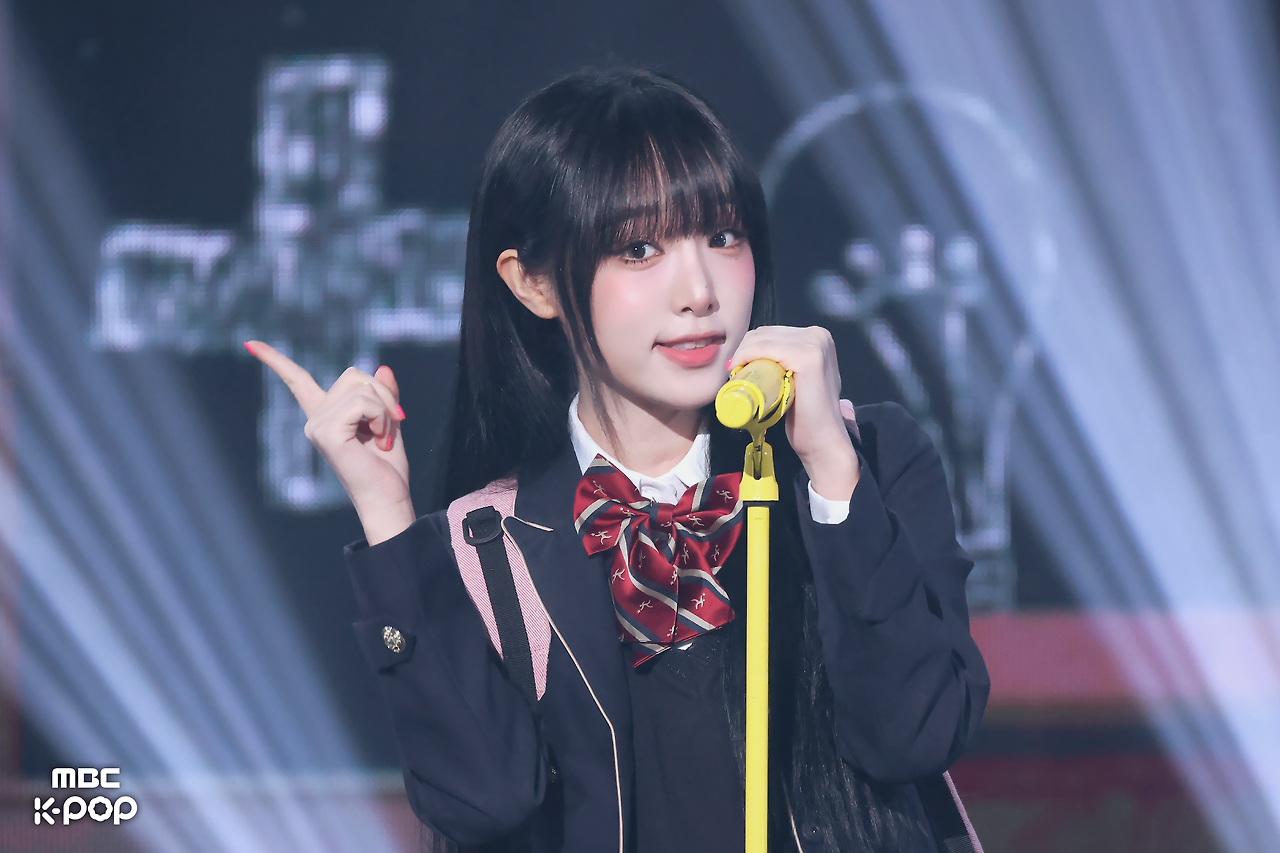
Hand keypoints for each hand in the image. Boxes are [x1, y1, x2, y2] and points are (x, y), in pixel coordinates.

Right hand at [246, 341, 414, 544]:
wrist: (388, 499)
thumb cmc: (388, 468)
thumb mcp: (390, 422)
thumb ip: (384, 396)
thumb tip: (384, 368)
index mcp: (326, 417)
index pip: (297, 382)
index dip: (275, 360)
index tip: (250, 343)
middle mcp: (315, 420)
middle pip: (354, 375)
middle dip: (383, 394)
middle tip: (391, 424)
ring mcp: (316, 426)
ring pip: (361, 387)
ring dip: (385, 408)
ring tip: (383, 436)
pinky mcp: (326, 433)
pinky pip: (363, 402)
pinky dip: (381, 416)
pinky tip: (379, 439)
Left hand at [726, 326, 859, 500]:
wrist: (823, 441)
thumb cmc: (806, 417)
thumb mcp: (796, 381)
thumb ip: (786, 366)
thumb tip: (754, 362)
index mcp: (816, 337)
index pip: (770, 333)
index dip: (747, 349)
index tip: (735, 370)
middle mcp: (818, 335)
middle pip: (764, 333)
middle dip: (743, 351)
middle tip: (734, 376)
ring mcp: (815, 344)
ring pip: (762, 339)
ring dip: (742, 355)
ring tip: (737, 377)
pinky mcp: (808, 358)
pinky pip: (766, 348)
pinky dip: (747, 356)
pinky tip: (739, 370)